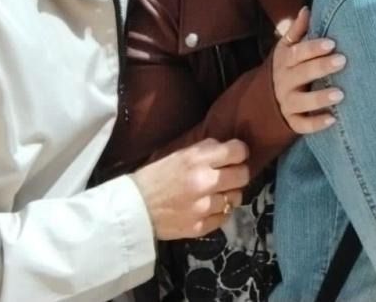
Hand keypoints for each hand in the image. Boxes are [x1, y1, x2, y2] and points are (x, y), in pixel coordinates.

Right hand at [131, 138, 249, 239]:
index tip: (237, 155)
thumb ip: (204, 150)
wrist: (132, 210)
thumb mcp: (177, 154)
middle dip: (239, 173)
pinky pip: (225, 217)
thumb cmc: (154, 177)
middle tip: (231, 175)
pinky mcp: (200, 227)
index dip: (240, 152)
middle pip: (243, 175)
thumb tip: (226, 148)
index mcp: (197, 160)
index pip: (237, 151)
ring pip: (236, 198)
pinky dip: (220, 212)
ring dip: (229, 194)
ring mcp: (203, 207)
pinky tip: (210, 207)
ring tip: (218, 193)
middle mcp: (204, 182)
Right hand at [272, 6, 346, 134]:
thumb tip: (306, 9)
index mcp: (284, 61)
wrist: (265, 97)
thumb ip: (297, 30)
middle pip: (301, 74)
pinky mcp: (291, 120)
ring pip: (301, 101)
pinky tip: (332, 120)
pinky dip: (315, 124)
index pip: (298, 52)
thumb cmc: (286, 66)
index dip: (314, 48)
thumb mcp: (286, 48)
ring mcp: (286, 102)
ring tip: (340, 94)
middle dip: (321, 67)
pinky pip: (301, 125)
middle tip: (343, 60)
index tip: (332, 43)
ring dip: (320, 98)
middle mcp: (284, 82)